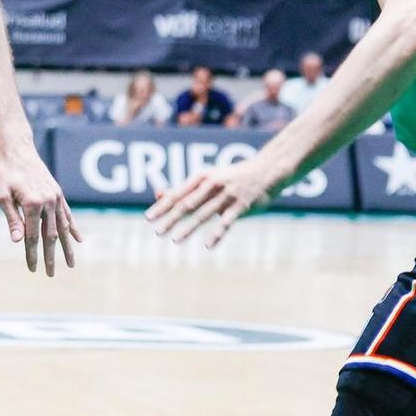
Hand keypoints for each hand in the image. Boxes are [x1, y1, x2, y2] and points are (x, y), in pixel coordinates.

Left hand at [0, 148, 80, 276]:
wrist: (17, 150)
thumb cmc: (5, 173)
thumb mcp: (1, 195)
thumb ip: (11, 218)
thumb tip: (17, 241)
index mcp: (33, 203)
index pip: (32, 236)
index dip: (32, 254)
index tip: (32, 269)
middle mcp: (48, 202)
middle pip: (51, 236)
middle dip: (51, 257)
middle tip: (50, 274)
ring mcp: (56, 198)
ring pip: (63, 227)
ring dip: (67, 247)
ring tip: (71, 264)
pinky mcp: (58, 194)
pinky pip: (68, 215)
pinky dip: (74, 228)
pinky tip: (79, 240)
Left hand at [146, 157, 276, 247]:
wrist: (267, 170)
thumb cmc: (230, 177)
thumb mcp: (206, 178)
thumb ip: (183, 189)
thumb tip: (157, 195)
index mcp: (201, 178)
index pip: (177, 194)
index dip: (162, 207)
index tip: (148, 219)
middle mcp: (212, 185)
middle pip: (187, 204)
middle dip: (171, 219)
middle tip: (157, 232)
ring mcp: (227, 195)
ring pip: (204, 214)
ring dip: (189, 228)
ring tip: (175, 240)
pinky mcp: (242, 206)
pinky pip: (227, 222)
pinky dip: (217, 234)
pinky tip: (207, 245)